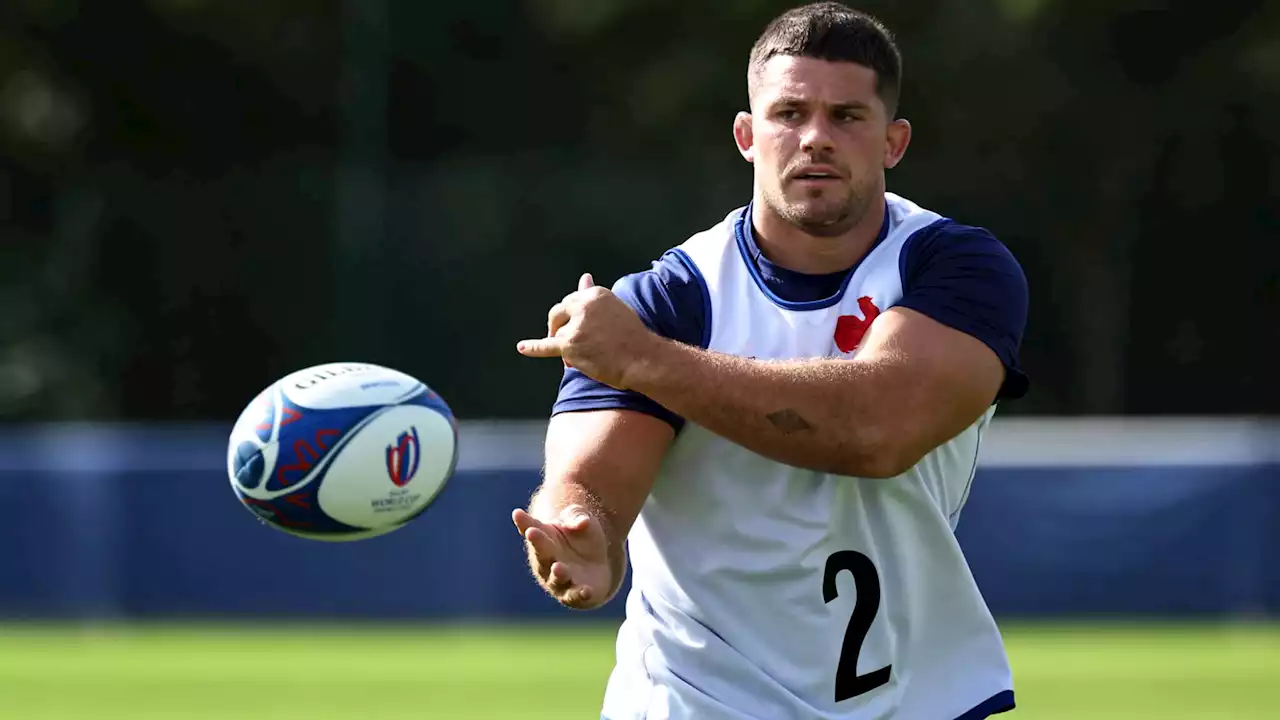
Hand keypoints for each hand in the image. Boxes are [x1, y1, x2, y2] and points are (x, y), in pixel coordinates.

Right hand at [512, 504, 612, 609]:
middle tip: (532, 533)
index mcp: (543, 538)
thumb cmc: (580, 539)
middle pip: (541, 552)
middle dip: (538, 543)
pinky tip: (586, 591)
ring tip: (558, 567)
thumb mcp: (579, 520)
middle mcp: (546, 561)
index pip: (531, 528)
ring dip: (558, 573)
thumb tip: (583, 522)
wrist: (594, 567)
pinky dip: (580, 594)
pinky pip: (576, 595)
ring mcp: (558, 580)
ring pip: (556, 578)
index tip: (517, 514)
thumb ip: (577, 518)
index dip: (524, 522)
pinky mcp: (574, 594)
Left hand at [516, 272, 654, 389]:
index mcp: (594, 294)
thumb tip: (584, 277)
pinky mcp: (570, 345)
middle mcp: (582, 305)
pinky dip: (533, 347)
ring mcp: (575, 326)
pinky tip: (523, 347)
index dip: (573, 317)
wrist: (643, 359)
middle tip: (569, 339)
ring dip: (567, 345)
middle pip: (558, 313)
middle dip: (560, 326)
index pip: (571, 302)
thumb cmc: (632, 336)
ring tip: (584, 355)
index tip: (580, 326)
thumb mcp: (613, 307)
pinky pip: (546, 346)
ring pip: (559, 333)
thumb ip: (593, 294)